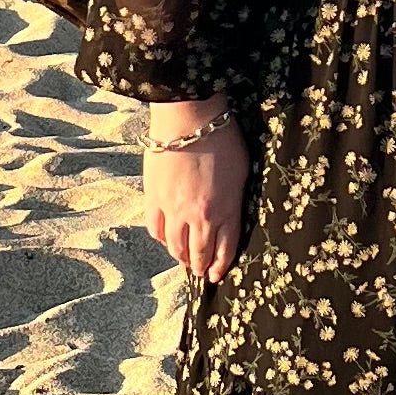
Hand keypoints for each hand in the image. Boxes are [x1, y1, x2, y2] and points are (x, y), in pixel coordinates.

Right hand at [145, 113, 248, 282]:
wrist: (188, 119)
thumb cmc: (222, 139)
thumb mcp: (242, 171)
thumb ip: (236, 199)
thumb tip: (231, 213)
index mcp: (225, 211)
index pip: (224, 249)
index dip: (220, 266)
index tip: (217, 275)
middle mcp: (199, 217)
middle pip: (199, 253)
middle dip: (201, 267)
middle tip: (201, 272)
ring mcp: (173, 209)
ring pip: (175, 246)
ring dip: (180, 257)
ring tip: (184, 259)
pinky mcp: (153, 197)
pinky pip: (155, 228)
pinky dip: (161, 238)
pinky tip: (165, 238)